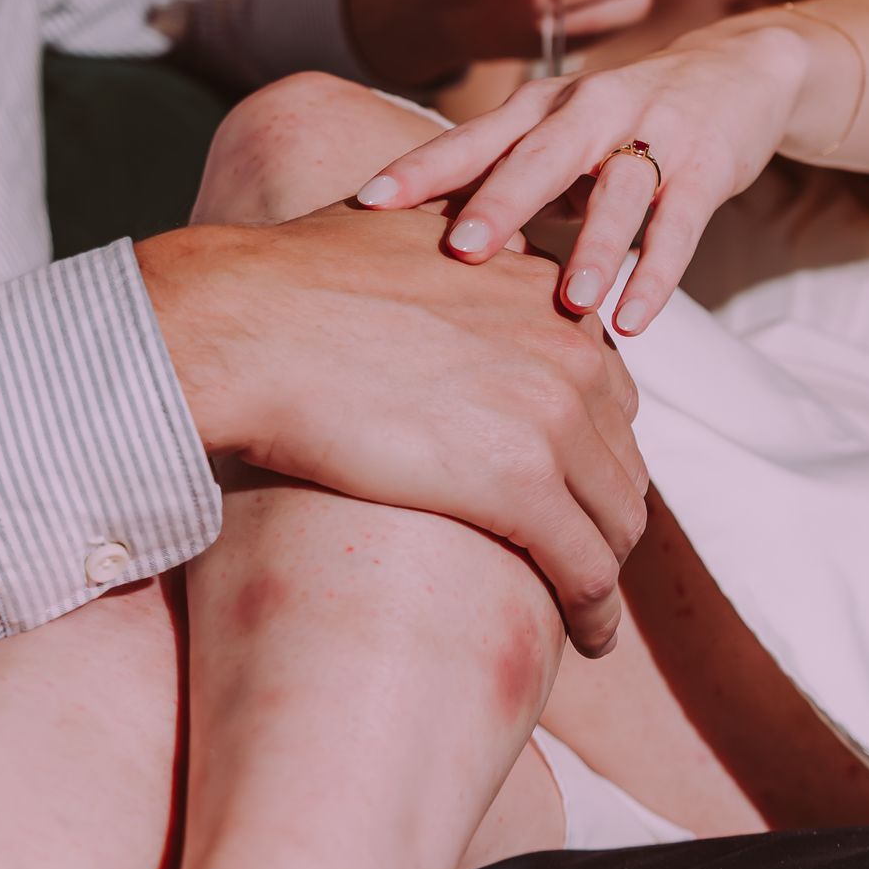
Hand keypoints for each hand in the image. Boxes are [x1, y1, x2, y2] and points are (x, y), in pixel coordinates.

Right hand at [137, 203, 646, 652]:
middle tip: (578, 558)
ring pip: (617, 518)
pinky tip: (589, 638)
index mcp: (547, 296)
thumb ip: (464, 243)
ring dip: (608, 570)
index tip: (568, 487)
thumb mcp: (408, 230)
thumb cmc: (296, 282)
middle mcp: (570, 349)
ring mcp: (552, 415)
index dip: (591, 447)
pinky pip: (588, 568)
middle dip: (605, 511)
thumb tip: (476, 247)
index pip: (607, 389)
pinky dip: (596, 611)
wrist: (247, 327)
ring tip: (589, 609)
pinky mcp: (520, 483)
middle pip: (620, 456)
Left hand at [352, 20, 817, 334]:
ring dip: (596, 247)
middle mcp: (591, 110)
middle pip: (541, 156)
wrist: (737, 72)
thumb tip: (421, 242)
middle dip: (501, 202)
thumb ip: (502, 177)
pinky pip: (682, 223)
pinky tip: (636, 318)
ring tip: (570, 304)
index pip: (473, 138)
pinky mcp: (708, 165)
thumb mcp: (557, 134)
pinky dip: (659, 272)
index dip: (422, 168)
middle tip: (460, 250)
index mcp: (541, 107)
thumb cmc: (622, 118)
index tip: (367, 201)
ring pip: (621, 191)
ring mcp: (654, 134)